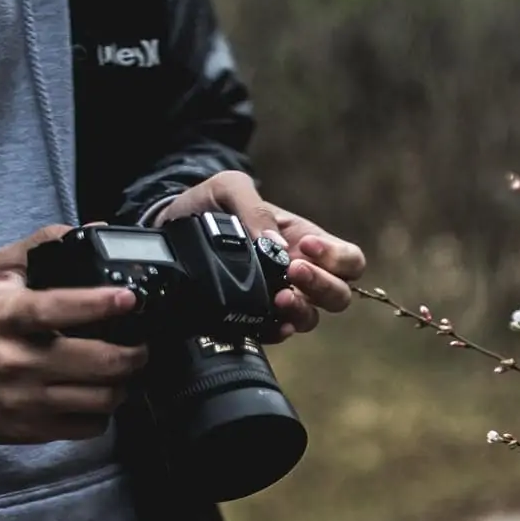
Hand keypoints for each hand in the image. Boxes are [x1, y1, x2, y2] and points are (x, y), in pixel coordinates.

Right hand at [0, 225, 149, 442]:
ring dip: (124, 384)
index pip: (57, 309)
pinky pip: (89, 426)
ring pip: (101, 398)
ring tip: (122, 370)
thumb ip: (41, 246)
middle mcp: (18, 360)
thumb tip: (92, 230)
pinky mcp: (33, 428)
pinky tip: (97, 395)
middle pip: (98, 362)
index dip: (99, 304)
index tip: (129, 298)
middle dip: (134, 353)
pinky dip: (103, 412)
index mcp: (9, 317)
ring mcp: (27, 398)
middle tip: (140, 345)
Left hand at [155, 170, 366, 340]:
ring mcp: (280, 297)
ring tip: (278, 298)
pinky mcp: (255, 317)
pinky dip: (278, 331)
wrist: (170, 227)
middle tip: (293, 270)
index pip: (349, 260)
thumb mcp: (229, 188)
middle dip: (323, 284)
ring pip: (313, 317)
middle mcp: (299, 274)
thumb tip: (273, 243)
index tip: (307, 245)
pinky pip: (278, 332)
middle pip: (340, 294)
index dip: (338, 258)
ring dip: (302, 309)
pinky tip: (270, 323)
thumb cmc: (208, 204)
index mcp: (305, 242)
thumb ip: (254, 207)